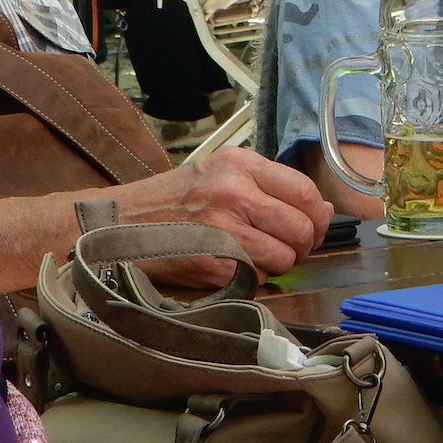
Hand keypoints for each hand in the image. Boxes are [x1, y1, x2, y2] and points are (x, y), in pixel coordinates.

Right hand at [112, 147, 331, 284]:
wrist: (120, 223)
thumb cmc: (172, 200)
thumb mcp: (219, 173)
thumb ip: (269, 186)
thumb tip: (322, 210)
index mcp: (239, 164)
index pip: (304, 191)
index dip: (316, 215)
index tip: (312, 225)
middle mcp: (233, 191)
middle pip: (301, 227)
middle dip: (301, 244)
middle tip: (285, 247)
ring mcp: (223, 229)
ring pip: (285, 257)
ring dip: (277, 264)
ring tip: (255, 257)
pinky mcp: (213, 264)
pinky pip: (258, 278)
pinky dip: (253, 279)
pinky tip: (233, 267)